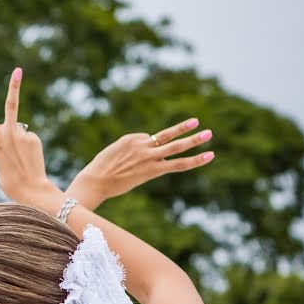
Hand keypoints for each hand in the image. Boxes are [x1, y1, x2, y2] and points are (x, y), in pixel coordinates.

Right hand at [0, 68, 61, 206]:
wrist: (30, 190)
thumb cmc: (10, 180)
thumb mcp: (0, 160)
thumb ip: (5, 142)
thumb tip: (19, 129)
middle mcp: (8, 134)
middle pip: (11, 105)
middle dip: (14, 86)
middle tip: (18, 70)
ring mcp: (22, 135)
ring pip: (19, 130)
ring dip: (20, 142)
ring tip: (22, 159)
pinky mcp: (34, 138)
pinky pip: (29, 138)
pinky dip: (29, 147)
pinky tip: (30, 159)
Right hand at [65, 118, 214, 209]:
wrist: (95, 181)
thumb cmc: (100, 171)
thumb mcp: (112, 154)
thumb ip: (129, 152)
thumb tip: (142, 157)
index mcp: (131, 139)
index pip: (147, 139)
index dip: (146, 150)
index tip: (135, 162)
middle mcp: (141, 144)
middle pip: (167, 135)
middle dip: (184, 129)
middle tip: (198, 122)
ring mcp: (148, 156)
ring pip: (176, 146)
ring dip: (193, 140)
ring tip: (209, 134)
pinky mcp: (152, 169)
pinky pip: (177, 164)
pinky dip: (194, 160)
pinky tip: (207, 156)